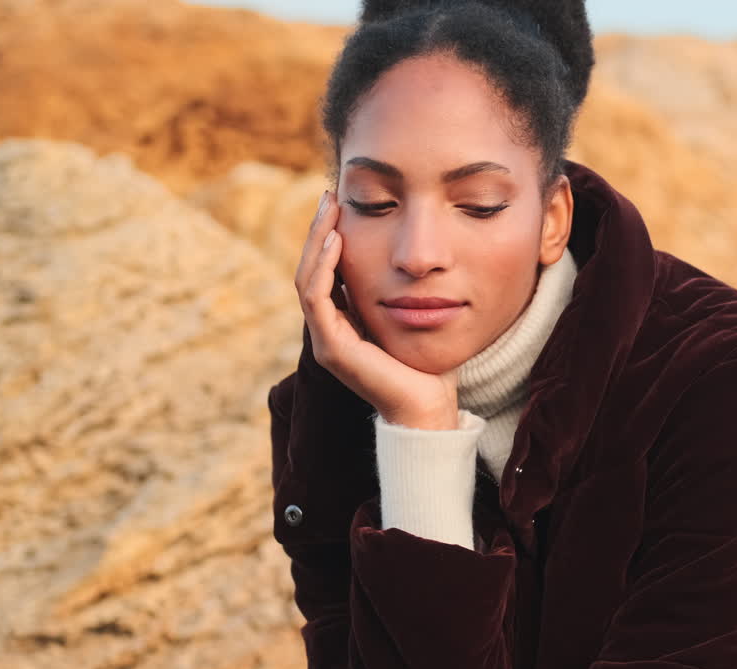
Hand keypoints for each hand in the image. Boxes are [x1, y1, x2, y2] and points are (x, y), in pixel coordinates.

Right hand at [294, 190, 460, 429]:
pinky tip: (337, 241)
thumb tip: (406, 258)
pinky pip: (317, 299)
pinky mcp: (332, 349)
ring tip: (331, 209)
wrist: (428, 405)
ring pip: (307, 280)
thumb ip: (397, 292)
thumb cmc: (426, 365)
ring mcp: (326, 341)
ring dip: (318, 241)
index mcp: (342, 323)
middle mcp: (327, 331)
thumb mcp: (409, 315)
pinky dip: (324, 268)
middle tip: (330, 195)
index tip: (340, 202)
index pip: (324, 272)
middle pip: (310, 270)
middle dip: (320, 230)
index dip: (329, 236)